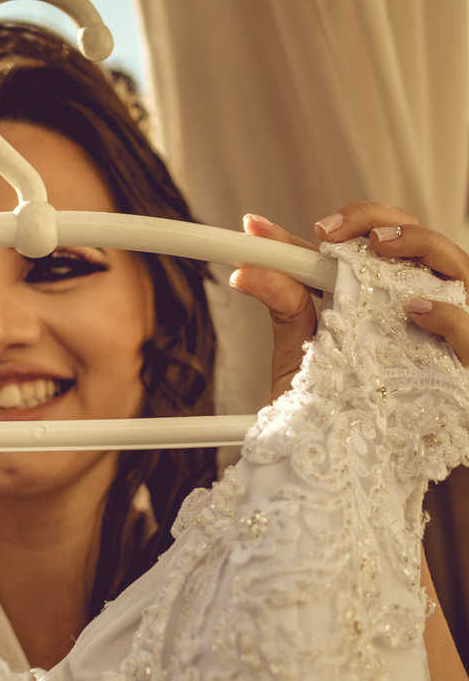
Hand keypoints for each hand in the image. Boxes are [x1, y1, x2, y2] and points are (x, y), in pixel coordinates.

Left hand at [231, 202, 468, 401]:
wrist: (351, 474)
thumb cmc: (336, 412)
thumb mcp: (301, 355)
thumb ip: (286, 306)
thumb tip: (248, 266)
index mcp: (385, 298)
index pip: (380, 243)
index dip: (353, 221)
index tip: (313, 225)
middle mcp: (423, 309)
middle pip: (424, 244)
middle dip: (383, 223)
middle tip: (336, 233)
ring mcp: (451, 336)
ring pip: (461, 272)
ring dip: (422, 248)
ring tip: (379, 248)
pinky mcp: (466, 373)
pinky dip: (449, 316)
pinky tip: (416, 310)